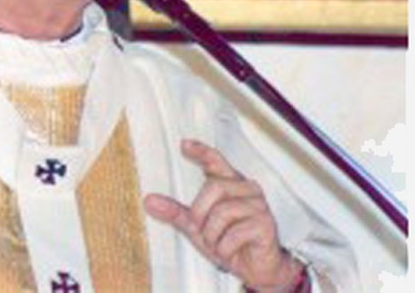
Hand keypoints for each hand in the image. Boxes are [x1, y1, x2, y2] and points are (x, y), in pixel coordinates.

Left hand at [143, 139, 303, 292]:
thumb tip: (149, 201)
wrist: (256, 269)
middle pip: (213, 187)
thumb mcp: (197, 227)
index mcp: (231, 184)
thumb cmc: (229, 242)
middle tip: (203, 232)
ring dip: (213, 235)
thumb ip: (176, 212)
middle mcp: (247, 189)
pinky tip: (230, 250)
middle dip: (201, 213)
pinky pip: (234, 234)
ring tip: (219, 243)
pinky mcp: (265, 224)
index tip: (184, 144)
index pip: (216, 162)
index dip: (201, 151)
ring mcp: (258, 205)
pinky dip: (225, 248)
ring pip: (222, 212)